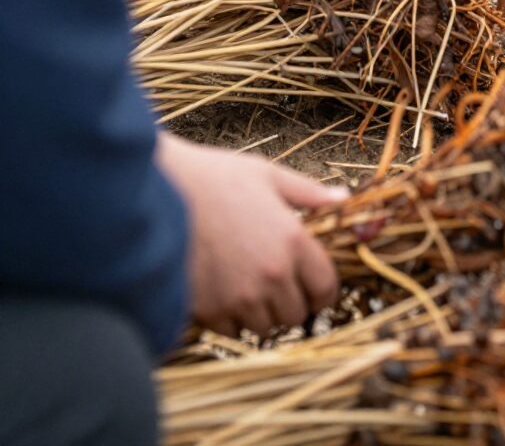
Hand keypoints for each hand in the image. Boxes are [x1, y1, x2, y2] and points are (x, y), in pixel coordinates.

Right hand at [156, 135, 341, 337]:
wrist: (159, 195)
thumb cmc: (216, 178)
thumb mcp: (268, 175)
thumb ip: (309, 194)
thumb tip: (343, 199)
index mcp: (293, 240)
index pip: (325, 288)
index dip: (323, 291)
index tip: (314, 287)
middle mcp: (271, 275)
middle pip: (296, 315)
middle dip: (292, 303)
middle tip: (279, 285)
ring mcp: (239, 297)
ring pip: (265, 327)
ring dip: (262, 314)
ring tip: (250, 287)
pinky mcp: (207, 311)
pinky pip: (231, 332)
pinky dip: (232, 321)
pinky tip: (225, 295)